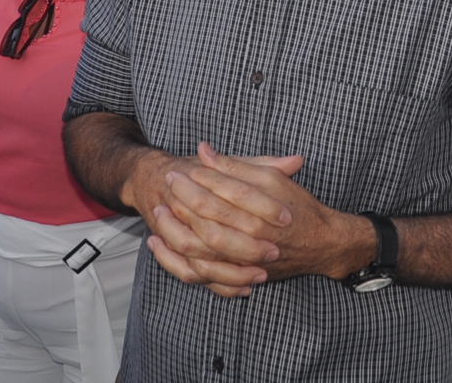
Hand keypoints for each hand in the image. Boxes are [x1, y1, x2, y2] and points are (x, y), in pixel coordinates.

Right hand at [121, 146, 276, 298]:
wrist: (154, 178)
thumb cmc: (200, 171)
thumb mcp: (232, 162)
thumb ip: (264, 164)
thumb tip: (297, 162)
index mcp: (199, 176)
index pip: (235, 192)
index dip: (263, 206)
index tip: (286, 217)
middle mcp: (181, 205)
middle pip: (214, 232)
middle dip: (246, 246)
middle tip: (275, 251)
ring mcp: (174, 229)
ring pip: (199, 259)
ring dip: (231, 271)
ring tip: (261, 275)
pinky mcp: (172, 249)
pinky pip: (191, 275)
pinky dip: (215, 284)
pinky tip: (243, 289)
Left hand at [154, 144, 369, 292]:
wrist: (321, 245)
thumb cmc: (299, 207)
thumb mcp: (272, 179)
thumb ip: (237, 166)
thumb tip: (204, 150)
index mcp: (263, 210)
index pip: (221, 192)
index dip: (198, 179)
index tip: (181, 168)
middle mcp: (254, 238)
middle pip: (207, 219)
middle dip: (183, 200)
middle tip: (167, 183)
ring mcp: (246, 262)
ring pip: (201, 250)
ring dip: (175, 230)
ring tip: (159, 212)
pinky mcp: (240, 277)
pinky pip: (203, 275)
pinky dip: (178, 262)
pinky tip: (162, 247)